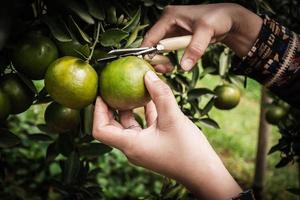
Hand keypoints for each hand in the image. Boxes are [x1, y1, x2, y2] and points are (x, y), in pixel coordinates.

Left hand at [93, 71, 240, 198]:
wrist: (204, 173)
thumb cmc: (188, 151)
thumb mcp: (173, 118)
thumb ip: (160, 95)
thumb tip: (148, 75)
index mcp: (131, 145)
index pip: (101, 130)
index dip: (97, 111)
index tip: (101, 94)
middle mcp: (133, 147)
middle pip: (112, 126)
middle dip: (110, 107)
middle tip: (111, 87)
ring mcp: (143, 146)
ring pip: (129, 125)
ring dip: (128, 108)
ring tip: (129, 88)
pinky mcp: (154, 144)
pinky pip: (144, 125)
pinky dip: (144, 112)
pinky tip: (150, 98)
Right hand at [142, 3, 261, 70]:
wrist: (229, 19)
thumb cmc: (218, 19)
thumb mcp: (206, 32)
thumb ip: (194, 49)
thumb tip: (183, 67)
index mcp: (169, 16)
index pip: (151, 36)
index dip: (147, 51)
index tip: (148, 66)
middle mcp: (168, 22)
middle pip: (153, 43)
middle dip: (155, 57)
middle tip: (164, 70)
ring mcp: (172, 30)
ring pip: (159, 48)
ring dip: (162, 59)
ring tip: (169, 68)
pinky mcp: (177, 37)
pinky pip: (168, 50)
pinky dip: (168, 58)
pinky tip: (172, 66)